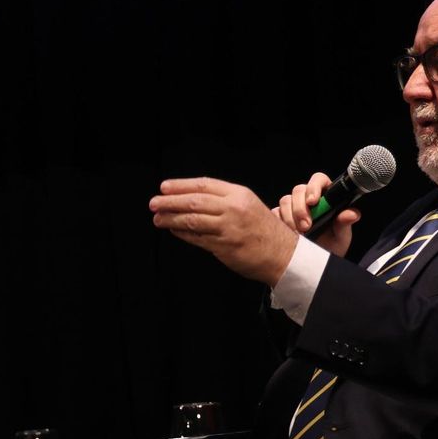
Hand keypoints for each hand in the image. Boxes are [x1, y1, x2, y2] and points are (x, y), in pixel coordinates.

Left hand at [149, 178, 298, 285]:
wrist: (283, 254)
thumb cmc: (264, 230)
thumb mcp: (247, 204)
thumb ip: (223, 200)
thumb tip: (191, 198)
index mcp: (239, 194)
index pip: (204, 185)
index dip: (181, 185)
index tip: (164, 187)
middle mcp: (233, 208)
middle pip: (194, 201)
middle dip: (170, 201)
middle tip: (154, 203)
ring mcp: (228, 228)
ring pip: (192, 220)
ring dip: (171, 219)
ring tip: (158, 218)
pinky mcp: (224, 246)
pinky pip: (197, 238)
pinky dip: (182, 234)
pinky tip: (173, 230)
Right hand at [275, 172, 358, 256]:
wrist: (316, 263)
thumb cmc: (331, 246)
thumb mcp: (341, 236)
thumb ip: (344, 223)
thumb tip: (352, 214)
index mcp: (325, 196)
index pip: (318, 180)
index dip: (314, 187)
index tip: (313, 202)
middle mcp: (307, 198)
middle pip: (298, 190)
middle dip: (300, 208)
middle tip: (306, 226)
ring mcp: (292, 207)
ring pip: (285, 201)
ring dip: (290, 218)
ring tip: (299, 234)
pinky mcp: (280, 217)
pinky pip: (275, 213)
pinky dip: (280, 223)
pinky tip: (289, 233)